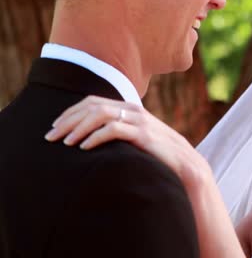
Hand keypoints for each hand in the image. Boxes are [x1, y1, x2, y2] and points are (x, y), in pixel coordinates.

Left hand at [45, 96, 209, 187]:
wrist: (185, 164)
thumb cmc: (158, 154)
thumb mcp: (137, 138)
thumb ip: (120, 131)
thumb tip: (92, 137)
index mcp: (129, 108)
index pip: (92, 101)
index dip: (70, 112)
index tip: (56, 127)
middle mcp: (132, 110)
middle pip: (91, 106)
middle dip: (67, 120)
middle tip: (52, 136)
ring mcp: (138, 120)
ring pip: (99, 114)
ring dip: (78, 128)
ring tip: (66, 143)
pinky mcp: (143, 134)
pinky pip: (113, 130)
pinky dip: (95, 137)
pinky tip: (85, 148)